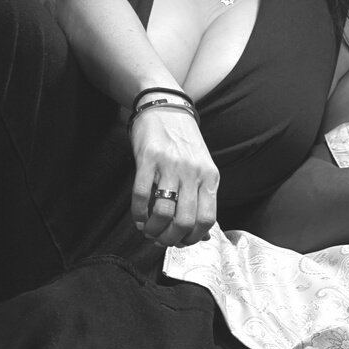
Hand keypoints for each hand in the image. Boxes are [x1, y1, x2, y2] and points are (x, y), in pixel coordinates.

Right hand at [129, 107, 218, 246]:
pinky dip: (138, 214)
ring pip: (163, 212)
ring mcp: (170, 165)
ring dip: (153, 230)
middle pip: (184, 221)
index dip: (193, 238)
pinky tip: (138, 217)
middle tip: (161, 240)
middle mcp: (193, 172)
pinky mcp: (148, 158)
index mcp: (210, 177)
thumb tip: (202, 236)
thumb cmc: (185, 143)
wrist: (166, 107)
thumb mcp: (202, 168)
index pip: (207, 219)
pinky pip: (142, 195)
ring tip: (148, 231)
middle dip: (170, 239)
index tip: (181, 242)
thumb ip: (203, 199)